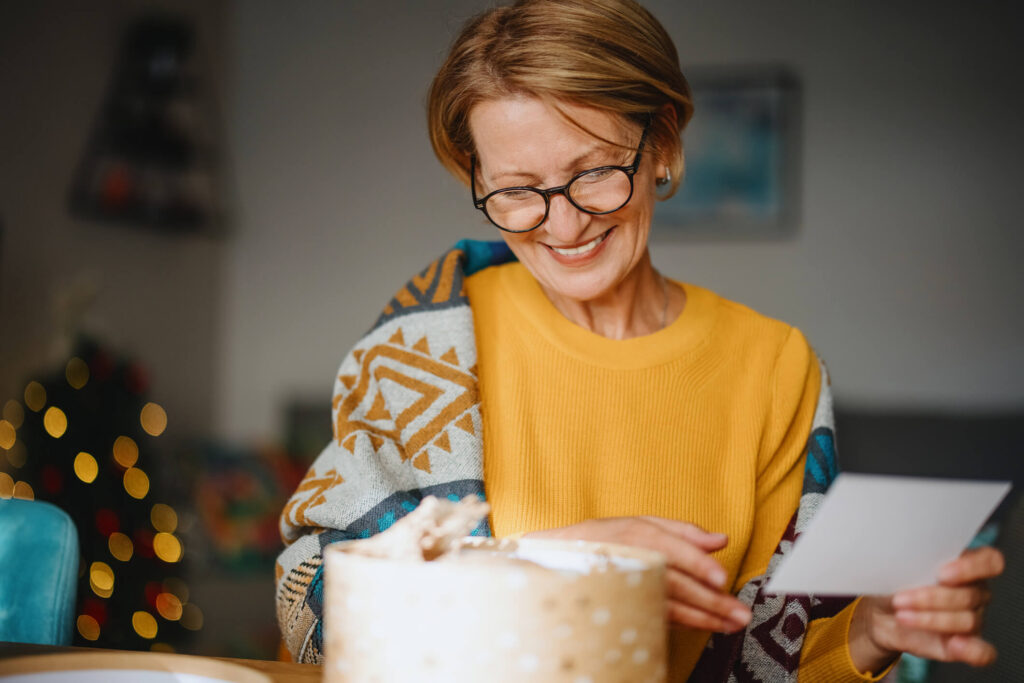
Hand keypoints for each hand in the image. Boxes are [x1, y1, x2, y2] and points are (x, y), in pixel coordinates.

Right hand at [523, 516, 751, 632]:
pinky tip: (704, 626)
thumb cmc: (604, 538)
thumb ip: (683, 531)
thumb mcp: (640, 523)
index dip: (695, 563)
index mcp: (634, 534)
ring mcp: (622, 587)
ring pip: (665, 605)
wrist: (554, 559)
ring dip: (701, 618)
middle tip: (739, 613)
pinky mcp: (620, 607)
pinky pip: (655, 616)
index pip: (669, 548)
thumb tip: (721, 539)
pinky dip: (682, 623)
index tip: (720, 578)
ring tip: (729, 625)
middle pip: (673, 582)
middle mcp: (628, 560)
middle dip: (710, 600)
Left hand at [850, 546, 1004, 672]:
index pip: (989, 561)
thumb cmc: (892, 583)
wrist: (878, 614)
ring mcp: (972, 619)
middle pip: (969, 595)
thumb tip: (903, 558)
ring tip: (901, 615)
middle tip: (900, 599)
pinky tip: (953, 644)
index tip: (941, 574)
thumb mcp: (897, 567)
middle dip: (931, 598)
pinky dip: (970, 649)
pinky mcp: (963, 645)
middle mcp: (974, 591)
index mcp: (964, 565)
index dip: (971, 567)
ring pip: (967, 620)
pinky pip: (981, 652)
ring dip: (930, 619)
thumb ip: (911, 562)